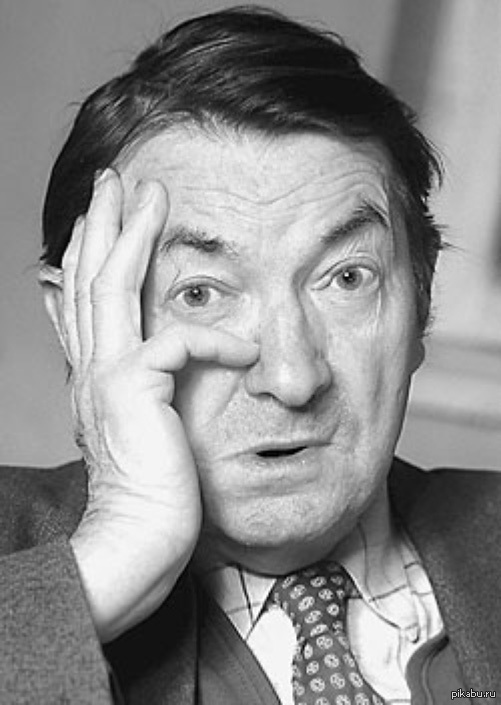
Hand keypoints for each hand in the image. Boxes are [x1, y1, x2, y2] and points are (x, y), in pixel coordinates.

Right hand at [61, 169, 257, 641]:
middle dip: (101, 224)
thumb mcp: (149, 432)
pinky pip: (178, 343)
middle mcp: (93, 369)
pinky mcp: (135, 390)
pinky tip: (245, 346)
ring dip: (129, 235)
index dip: (89, 255)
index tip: (100, 220)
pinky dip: (214, 338)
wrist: (141, 539)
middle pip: (89, 278)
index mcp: (98, 377)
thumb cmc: (157, 493)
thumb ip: (151, 392)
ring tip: (149, 193)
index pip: (85, 301)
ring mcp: (107, 377)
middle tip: (110, 180)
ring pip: (110, 286)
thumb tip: (161, 364)